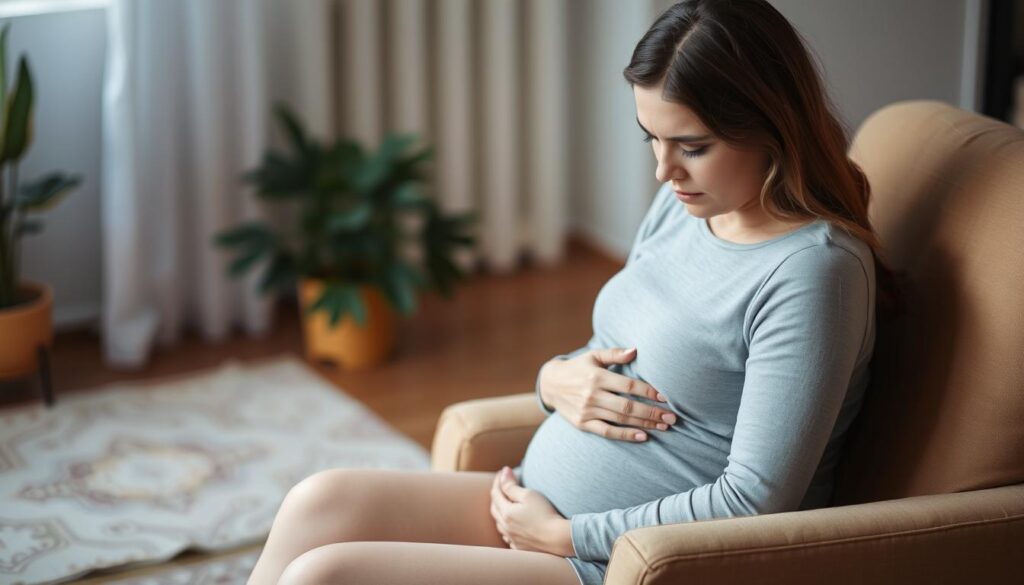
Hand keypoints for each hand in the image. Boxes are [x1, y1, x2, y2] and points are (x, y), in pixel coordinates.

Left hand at [489, 467, 572, 555]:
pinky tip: (511, 526)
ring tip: (504, 504)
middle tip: (502, 485)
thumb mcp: (528, 495)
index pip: (496, 494)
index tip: (503, 471)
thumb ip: (512, 485)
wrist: (557, 538)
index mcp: (506, 513)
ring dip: (499, 512)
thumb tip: (503, 473)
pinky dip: (507, 527)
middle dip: (496, 495)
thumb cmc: (544, 514)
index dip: (498, 481)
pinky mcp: (520, 546)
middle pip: (494, 508)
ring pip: (499, 524)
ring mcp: (512, 538)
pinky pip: (507, 536)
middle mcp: (505, 527)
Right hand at [538, 347, 677, 441]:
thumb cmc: (578, 368)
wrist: (550, 384)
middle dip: (652, 413)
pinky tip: (643, 436)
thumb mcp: (593, 356)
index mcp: (597, 376)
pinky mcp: (583, 424)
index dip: (649, 392)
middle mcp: (592, 395)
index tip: (666, 398)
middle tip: (672, 418)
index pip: (629, 386)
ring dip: (644, 424)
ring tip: (663, 427)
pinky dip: (625, 435)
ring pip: (621, 420)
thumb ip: (615, 353)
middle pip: (628, 406)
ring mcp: (587, 411)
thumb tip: (636, 350)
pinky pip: (607, 432)